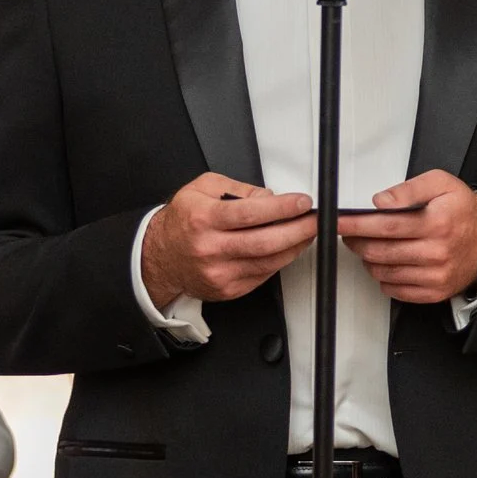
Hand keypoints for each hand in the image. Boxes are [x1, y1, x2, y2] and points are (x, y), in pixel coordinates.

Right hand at [142, 174, 315, 302]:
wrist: (161, 257)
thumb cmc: (183, 222)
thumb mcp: (202, 189)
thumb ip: (237, 188)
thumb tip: (269, 197)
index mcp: (203, 219)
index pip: (250, 213)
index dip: (282, 208)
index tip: (302, 202)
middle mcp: (211, 248)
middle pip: (265, 241)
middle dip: (298, 229)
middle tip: (315, 219)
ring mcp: (220, 272)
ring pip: (269, 261)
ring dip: (295, 246)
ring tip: (307, 232)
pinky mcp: (228, 289)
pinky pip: (263, 274)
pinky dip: (281, 260)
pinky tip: (289, 248)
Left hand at [340, 172, 476, 305]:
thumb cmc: (463, 211)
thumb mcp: (441, 184)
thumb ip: (408, 189)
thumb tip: (381, 202)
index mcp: (437, 223)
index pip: (385, 226)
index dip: (356, 224)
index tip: (339, 222)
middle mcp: (436, 252)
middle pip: (380, 251)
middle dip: (357, 241)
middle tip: (350, 233)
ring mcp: (435, 275)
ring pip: (384, 272)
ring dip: (369, 259)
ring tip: (370, 246)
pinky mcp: (434, 292)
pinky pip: (395, 290)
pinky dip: (384, 277)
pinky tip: (388, 263)